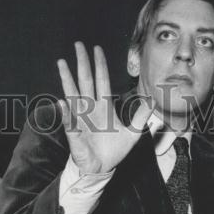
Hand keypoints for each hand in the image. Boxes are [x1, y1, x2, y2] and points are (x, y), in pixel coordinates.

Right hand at [57, 43, 152, 174]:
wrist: (102, 168)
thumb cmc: (114, 151)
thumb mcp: (133, 133)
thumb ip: (141, 116)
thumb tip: (152, 101)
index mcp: (103, 106)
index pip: (101, 80)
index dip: (99, 64)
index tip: (96, 49)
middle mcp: (90, 109)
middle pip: (85, 80)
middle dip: (82, 63)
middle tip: (78, 45)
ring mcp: (80, 119)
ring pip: (72, 95)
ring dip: (67, 80)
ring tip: (61, 63)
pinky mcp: (75, 134)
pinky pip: (70, 123)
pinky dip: (66, 114)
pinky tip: (62, 102)